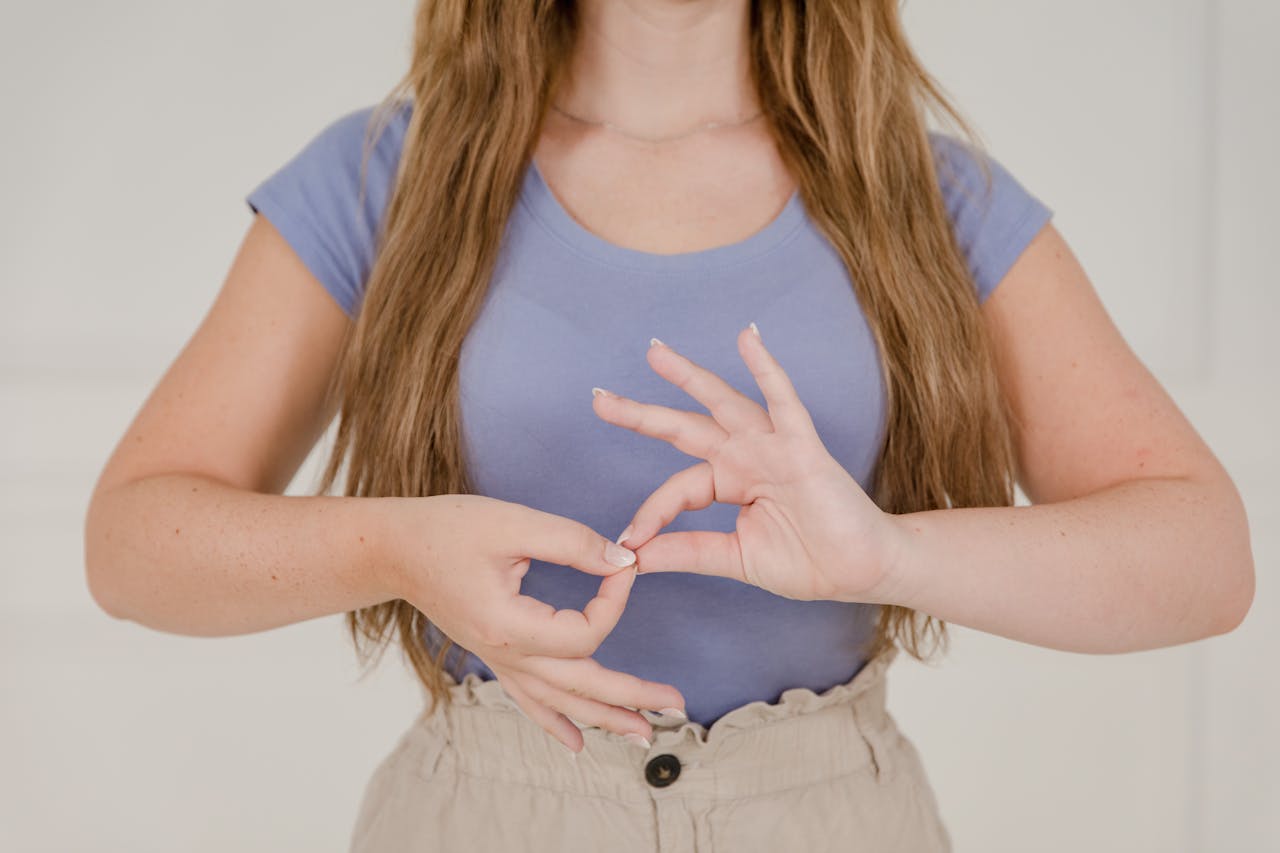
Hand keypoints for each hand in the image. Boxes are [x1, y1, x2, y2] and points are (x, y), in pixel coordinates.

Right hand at [383, 494, 685, 752]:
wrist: (394, 549)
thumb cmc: (448, 530)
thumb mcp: (514, 522)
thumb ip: (572, 542)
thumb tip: (623, 560)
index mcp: (511, 624)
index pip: (584, 633)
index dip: (614, 602)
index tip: (625, 566)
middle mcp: (506, 654)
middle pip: (580, 686)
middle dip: (631, 696)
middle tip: (676, 704)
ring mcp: (499, 661)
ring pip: (560, 702)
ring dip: (604, 718)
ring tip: (645, 736)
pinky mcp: (495, 656)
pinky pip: (531, 701)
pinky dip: (557, 723)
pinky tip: (579, 741)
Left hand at [591, 324, 902, 603]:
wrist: (862, 571)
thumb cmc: (809, 562)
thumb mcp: (735, 558)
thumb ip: (688, 551)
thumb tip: (634, 557)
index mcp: (729, 483)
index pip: (678, 489)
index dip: (652, 513)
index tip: (630, 543)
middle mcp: (745, 458)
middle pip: (684, 428)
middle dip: (642, 414)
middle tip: (598, 399)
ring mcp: (772, 448)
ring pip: (722, 404)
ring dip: (689, 377)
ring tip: (654, 353)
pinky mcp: (803, 448)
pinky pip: (782, 402)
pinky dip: (766, 369)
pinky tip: (747, 339)